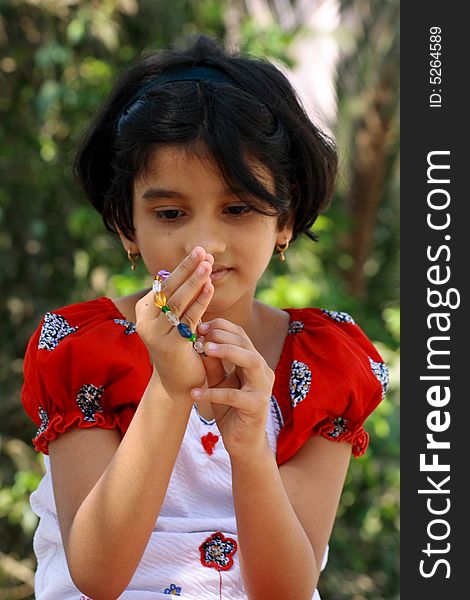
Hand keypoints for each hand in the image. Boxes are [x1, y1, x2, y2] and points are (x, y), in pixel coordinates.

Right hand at [135, 247, 214, 399]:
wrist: (178, 384)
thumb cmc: (180, 349)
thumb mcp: (175, 321)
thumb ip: (178, 300)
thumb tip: (189, 269)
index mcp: (144, 311)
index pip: (164, 283)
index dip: (182, 267)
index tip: (199, 252)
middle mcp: (145, 321)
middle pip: (168, 288)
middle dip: (187, 268)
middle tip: (202, 250)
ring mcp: (156, 333)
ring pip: (178, 301)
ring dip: (194, 281)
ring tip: (208, 264)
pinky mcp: (170, 345)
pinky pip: (188, 318)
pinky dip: (200, 302)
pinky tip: (210, 288)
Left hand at [191, 319, 274, 459]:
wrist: (243, 444)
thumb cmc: (231, 411)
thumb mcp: (218, 383)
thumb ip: (212, 365)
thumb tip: (198, 342)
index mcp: (254, 362)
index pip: (241, 335)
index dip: (222, 327)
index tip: (200, 326)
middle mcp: (262, 371)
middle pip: (247, 343)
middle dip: (223, 335)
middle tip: (200, 335)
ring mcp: (263, 388)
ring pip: (251, 361)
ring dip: (227, 351)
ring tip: (204, 349)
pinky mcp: (257, 406)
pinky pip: (235, 395)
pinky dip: (213, 392)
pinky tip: (194, 392)